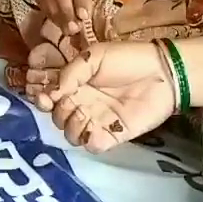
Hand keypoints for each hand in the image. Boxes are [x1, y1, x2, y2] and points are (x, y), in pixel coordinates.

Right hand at [27, 42, 175, 152]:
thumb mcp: (94, 56)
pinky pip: (92, 145)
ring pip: (71, 134)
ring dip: (71, 126)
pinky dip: (88, 139)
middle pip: (57, 118)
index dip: (42, 98)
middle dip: (57, 112)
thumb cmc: (127, 59)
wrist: (161, 73)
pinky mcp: (113, 135)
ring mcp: (96, 120)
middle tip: (70, 102)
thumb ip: (70, 73)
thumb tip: (52, 93)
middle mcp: (82, 104)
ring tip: (83, 113)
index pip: (49, 97)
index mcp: (75, 84)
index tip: (43, 95)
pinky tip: (94, 127)